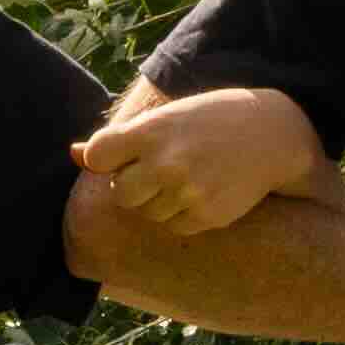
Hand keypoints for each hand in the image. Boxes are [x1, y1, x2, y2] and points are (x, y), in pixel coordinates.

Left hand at [68, 86, 322, 240]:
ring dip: (159, 202)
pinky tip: (203, 192)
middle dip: (133, 186)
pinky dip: (183, 215)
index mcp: (151, 131)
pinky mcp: (207, 215)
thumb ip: (120, 139)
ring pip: (148, 213)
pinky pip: (174, 226)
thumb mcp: (167, 118)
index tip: (126, 155)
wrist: (272, 134)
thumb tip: (72, 154)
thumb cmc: (210, 121)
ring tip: (186, 178)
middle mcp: (166, 162)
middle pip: (120, 194)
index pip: (98, 156)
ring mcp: (187, 191)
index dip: (108, 160)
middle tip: (159, 170)